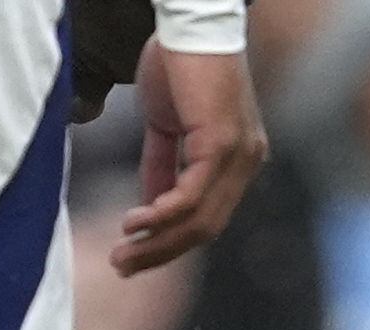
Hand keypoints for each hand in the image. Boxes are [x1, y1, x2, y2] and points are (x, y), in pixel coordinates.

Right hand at [114, 41, 266, 276]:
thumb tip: (150, 204)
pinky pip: (192, 195)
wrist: (188, 24)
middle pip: (205, 228)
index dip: (170, 244)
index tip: (133, 258)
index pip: (208, 217)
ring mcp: (239, 152)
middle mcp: (247, 160)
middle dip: (160, 253)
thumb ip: (162, 165)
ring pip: (199, 218)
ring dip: (157, 242)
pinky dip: (162, 214)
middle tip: (122, 265)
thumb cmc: (178, 65)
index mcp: (238, 158)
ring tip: (122, 251)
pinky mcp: (221, 141)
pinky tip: (135, 221)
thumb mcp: (167, 126)